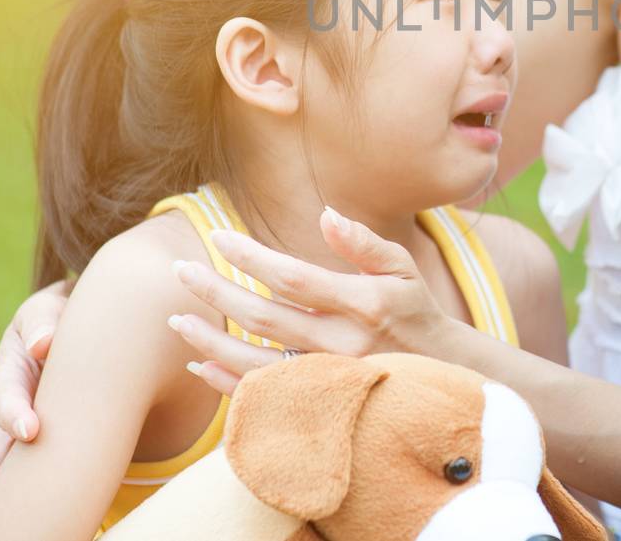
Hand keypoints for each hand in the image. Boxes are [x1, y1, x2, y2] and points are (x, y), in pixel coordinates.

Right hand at [0, 278, 71, 535]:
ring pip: (0, 473)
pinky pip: (31, 478)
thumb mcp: (50, 308)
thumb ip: (45, 320)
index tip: (31, 431)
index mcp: (11, 373)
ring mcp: (21, 434)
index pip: (7, 395)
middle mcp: (9, 411)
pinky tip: (18, 527)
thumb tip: (43, 344)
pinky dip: (20, 502)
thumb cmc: (62, 316)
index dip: (16, 412)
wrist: (76, 326)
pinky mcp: (44, 448)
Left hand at [169, 207, 452, 396]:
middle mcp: (343, 345)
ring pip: (255, 364)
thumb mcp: (402, 269)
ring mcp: (329, 381)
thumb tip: (326, 214)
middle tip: (179, 270)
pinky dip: (227, 383)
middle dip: (216, 292)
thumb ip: (364, 243)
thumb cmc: (415, 312)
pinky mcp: (320, 407)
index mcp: (362, 304)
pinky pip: (263, 398)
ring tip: (177, 319)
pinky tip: (200, 365)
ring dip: (211, 341)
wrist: (444, 377)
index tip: (217, 237)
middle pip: (264, 318)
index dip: (250, 255)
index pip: (292, 276)